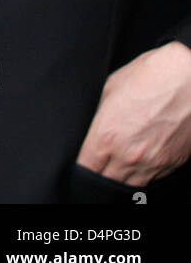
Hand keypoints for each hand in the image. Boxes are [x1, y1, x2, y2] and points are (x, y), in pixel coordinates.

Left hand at [76, 40, 190, 185]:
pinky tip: (141, 157)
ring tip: (120, 159)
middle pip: (106, 181)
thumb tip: (95, 127)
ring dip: (121, 176)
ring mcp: (152, 163)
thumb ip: (100, 115)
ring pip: (130, 185)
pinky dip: (143, 173)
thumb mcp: (111, 89)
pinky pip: (152, 179)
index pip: (86, 167)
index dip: (83, 165)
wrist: (190, 78)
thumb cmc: (151, 77)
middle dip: (100, 172)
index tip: (84, 159)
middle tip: (101, 160)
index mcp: (107, 136)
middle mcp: (128, 155)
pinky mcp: (172, 164)